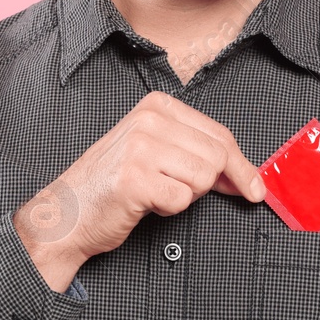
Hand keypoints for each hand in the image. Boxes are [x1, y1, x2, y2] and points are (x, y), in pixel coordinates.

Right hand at [14, 91, 264, 290]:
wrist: (65, 213)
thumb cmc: (113, 186)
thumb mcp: (155, 153)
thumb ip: (197, 154)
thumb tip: (248, 176)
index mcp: (157, 106)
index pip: (220, 133)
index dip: (241, 166)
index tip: (254, 188)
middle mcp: (149, 120)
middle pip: (218, 155)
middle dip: (209, 183)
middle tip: (180, 192)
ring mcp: (140, 147)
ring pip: (204, 177)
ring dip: (186, 195)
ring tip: (155, 192)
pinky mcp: (135, 178)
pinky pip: (182, 199)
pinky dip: (169, 209)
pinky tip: (145, 203)